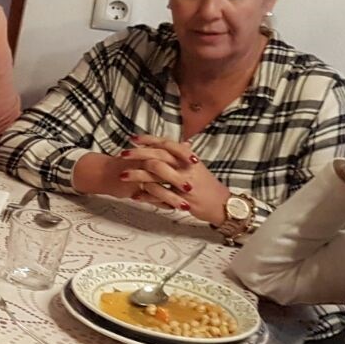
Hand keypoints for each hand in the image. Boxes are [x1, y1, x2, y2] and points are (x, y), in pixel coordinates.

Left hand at [116, 135, 230, 223]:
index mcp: (189, 158)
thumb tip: (183, 143)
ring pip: (155, 176)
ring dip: (136, 175)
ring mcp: (184, 183)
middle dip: (138, 154)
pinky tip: (134, 196)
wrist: (222, 205)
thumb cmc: (207, 186)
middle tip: (122, 154)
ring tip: (122, 176)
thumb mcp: (198, 168)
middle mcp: (186, 168)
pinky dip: (145, 195)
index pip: (167, 144)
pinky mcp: (181, 199)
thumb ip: (187, 156)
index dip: (149, 140)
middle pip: (158, 156)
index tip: (134, 138)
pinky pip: (159, 196)